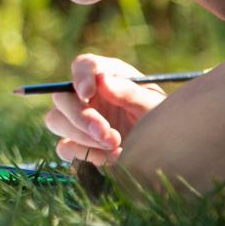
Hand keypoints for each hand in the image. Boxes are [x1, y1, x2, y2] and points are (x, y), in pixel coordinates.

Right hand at [44, 53, 168, 165]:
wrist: (168, 156)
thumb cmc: (164, 123)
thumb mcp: (153, 106)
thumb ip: (129, 92)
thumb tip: (102, 80)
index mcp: (109, 77)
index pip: (83, 66)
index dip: (81, 77)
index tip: (87, 93)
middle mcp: (88, 96)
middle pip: (62, 97)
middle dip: (81, 117)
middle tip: (107, 135)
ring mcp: (79, 121)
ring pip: (56, 121)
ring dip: (82, 137)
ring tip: (115, 147)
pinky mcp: (78, 145)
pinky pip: (64, 148)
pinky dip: (83, 154)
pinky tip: (109, 159)